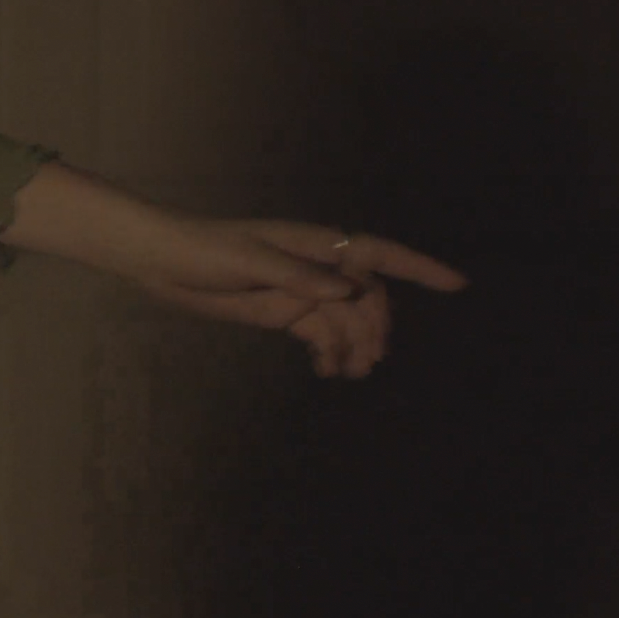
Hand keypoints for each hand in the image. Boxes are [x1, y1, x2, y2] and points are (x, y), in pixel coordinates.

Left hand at [115, 214, 470, 379]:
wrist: (160, 261)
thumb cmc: (201, 250)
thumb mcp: (246, 260)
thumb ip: (295, 275)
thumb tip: (345, 290)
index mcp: (313, 245)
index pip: (377, 253)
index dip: (419, 268)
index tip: (458, 285)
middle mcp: (315, 266)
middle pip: (368, 297)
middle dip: (375, 327)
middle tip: (368, 359)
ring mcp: (301, 290)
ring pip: (347, 320)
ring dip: (355, 346)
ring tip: (348, 373)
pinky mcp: (283, 311)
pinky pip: (321, 334)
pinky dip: (330, 353)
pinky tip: (327, 372)